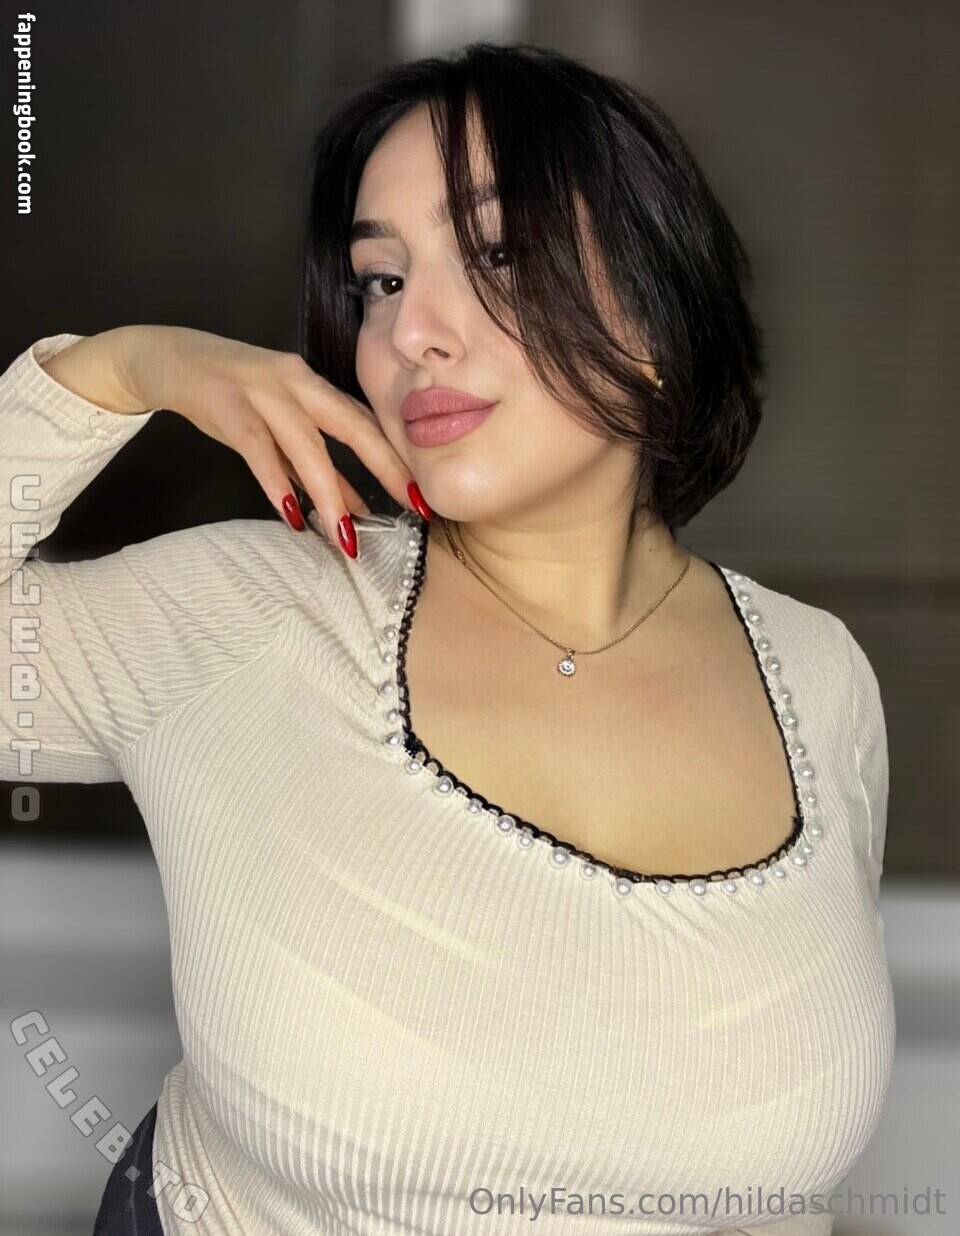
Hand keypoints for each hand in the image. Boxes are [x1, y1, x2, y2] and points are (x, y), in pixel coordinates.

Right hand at [117, 324, 424, 551]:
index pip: (368, 424)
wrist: (168, 359)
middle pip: (354, 427)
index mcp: (315, 387)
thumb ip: (317, 468)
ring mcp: (263, 392)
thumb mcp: (280, 429)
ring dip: (330, 492)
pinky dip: (277, 484)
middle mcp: (297, 383)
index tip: (424, 497)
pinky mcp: (228, 406)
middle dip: (386, 469)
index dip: (398, 460)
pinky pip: (259, 449)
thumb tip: (358, 509)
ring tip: (345, 535)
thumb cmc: (232, 397)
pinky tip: (292, 514)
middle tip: (412, 509)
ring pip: (307, 445)